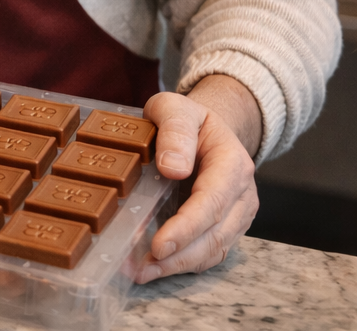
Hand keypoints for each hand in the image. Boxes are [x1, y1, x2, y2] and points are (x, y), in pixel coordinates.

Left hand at [137, 75, 260, 281]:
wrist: (206, 127)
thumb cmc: (186, 118)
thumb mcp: (174, 108)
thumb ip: (175, 131)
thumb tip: (173, 167)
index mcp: (232, 164)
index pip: (211, 202)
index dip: (186, 228)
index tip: (159, 246)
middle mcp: (242, 194)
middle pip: (215, 235)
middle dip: (178, 257)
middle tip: (141, 269)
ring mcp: (237, 214)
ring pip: (214, 250)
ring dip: (179, 266)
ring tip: (142, 273)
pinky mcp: (226, 226)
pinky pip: (209, 251)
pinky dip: (183, 263)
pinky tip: (154, 268)